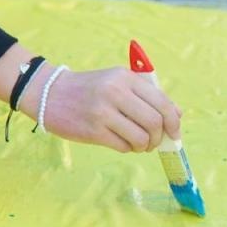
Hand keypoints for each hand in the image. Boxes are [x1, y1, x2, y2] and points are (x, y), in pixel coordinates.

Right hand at [29, 65, 181, 152]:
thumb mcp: (117, 81)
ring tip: (137, 144)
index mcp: (125, 78)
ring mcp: (103, 112)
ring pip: (141, 138)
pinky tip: (121, 143)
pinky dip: (128, 148)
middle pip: (155, 122)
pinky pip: (123, 146)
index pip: (162, 103)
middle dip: (159, 137)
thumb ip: (147, 95)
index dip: (174, 122)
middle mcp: (115, 92)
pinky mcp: (92, 130)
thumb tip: (177, 115)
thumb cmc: (89, 88)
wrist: (49, 93)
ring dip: (144, 146)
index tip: (174, 133)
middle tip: (153, 142)